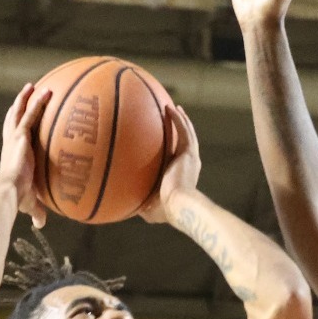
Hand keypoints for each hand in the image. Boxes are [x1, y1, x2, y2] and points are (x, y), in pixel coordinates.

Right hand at [0, 83, 50, 226]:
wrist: (8, 192)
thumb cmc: (16, 199)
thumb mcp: (30, 202)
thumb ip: (37, 209)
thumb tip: (42, 224)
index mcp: (13, 154)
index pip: (14, 136)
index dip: (17, 125)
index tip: (22, 118)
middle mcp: (12, 143)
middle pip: (13, 118)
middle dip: (20, 105)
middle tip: (27, 93)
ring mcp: (15, 138)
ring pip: (21, 112)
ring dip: (28, 98)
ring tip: (36, 86)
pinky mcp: (20, 136)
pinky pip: (31, 115)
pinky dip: (38, 103)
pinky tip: (46, 92)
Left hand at [140, 103, 201, 224]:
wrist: (177, 205)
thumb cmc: (164, 210)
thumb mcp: (150, 208)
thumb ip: (141, 204)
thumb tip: (127, 206)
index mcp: (182, 174)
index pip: (179, 156)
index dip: (174, 146)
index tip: (166, 139)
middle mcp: (189, 164)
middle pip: (186, 141)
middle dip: (181, 128)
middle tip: (173, 117)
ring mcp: (191, 157)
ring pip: (188, 133)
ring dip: (181, 119)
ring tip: (173, 108)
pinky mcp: (189, 153)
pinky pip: (184, 131)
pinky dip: (178, 119)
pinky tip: (170, 108)